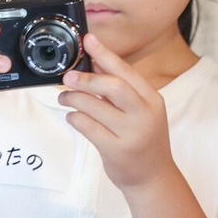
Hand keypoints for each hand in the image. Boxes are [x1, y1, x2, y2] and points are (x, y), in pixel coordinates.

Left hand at [58, 33, 174, 190]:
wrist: (153, 177)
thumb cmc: (142, 139)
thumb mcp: (141, 112)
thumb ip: (122, 91)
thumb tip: (94, 64)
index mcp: (152, 100)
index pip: (126, 71)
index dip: (105, 54)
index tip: (88, 40)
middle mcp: (144, 115)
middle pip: (112, 86)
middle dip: (86, 78)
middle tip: (68, 76)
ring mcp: (131, 134)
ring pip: (95, 107)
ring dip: (73, 99)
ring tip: (64, 97)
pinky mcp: (116, 150)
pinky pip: (88, 127)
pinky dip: (75, 118)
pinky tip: (72, 116)